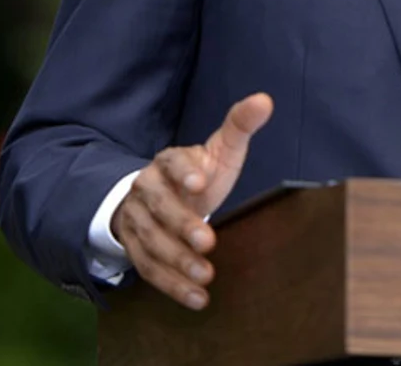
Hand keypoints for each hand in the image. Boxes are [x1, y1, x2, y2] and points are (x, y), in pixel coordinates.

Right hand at [111, 93, 273, 308]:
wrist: (161, 198)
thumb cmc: (199, 173)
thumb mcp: (220, 150)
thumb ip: (239, 126)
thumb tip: (264, 100)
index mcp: (167, 161)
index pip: (171, 162)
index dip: (183, 172)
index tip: (201, 184)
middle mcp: (146, 189)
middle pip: (159, 207)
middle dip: (181, 225)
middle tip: (208, 241)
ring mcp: (137, 221)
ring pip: (150, 242)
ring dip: (176, 261)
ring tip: (205, 276)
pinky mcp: (136, 249)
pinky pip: (148, 269)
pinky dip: (171, 286)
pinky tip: (197, 299)